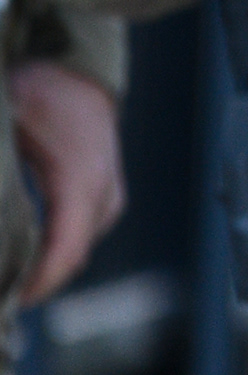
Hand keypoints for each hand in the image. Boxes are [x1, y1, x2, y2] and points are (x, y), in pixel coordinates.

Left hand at [11, 61, 124, 302]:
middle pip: (69, 259)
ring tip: (3, 276)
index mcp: (81, 180)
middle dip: (31, 281)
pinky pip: (78, 239)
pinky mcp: (105, 199)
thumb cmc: (39, 92)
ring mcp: (109, 199)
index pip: (64, 250)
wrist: (78, 72)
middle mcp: (104, 195)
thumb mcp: (5, 127)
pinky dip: (53, 252)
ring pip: (75, 252)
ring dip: (42, 268)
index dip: (35, 283)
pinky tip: (22, 253)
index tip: (7, 302)